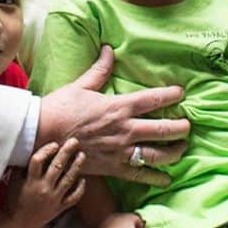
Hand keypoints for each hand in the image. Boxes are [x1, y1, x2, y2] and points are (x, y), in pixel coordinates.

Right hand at [4, 139, 86, 227]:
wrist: (18, 223)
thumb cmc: (14, 199)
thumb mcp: (14, 182)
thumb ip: (22, 168)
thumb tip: (30, 150)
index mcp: (30, 181)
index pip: (37, 161)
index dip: (46, 150)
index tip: (54, 144)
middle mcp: (43, 189)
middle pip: (57, 167)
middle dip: (66, 152)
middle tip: (74, 141)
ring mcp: (54, 199)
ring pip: (68, 179)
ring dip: (77, 166)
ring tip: (82, 155)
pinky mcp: (60, 207)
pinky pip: (74, 197)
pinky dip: (80, 188)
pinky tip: (83, 179)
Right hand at [38, 45, 189, 183]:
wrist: (40, 136)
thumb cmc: (59, 109)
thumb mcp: (81, 85)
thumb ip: (100, 69)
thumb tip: (109, 49)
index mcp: (120, 106)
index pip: (154, 99)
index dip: (172, 95)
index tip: (182, 93)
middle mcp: (125, 129)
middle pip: (164, 129)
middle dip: (181, 128)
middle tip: (188, 126)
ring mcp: (121, 150)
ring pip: (158, 154)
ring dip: (174, 152)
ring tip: (181, 148)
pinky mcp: (113, 167)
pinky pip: (140, 175)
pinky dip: (155, 177)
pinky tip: (166, 178)